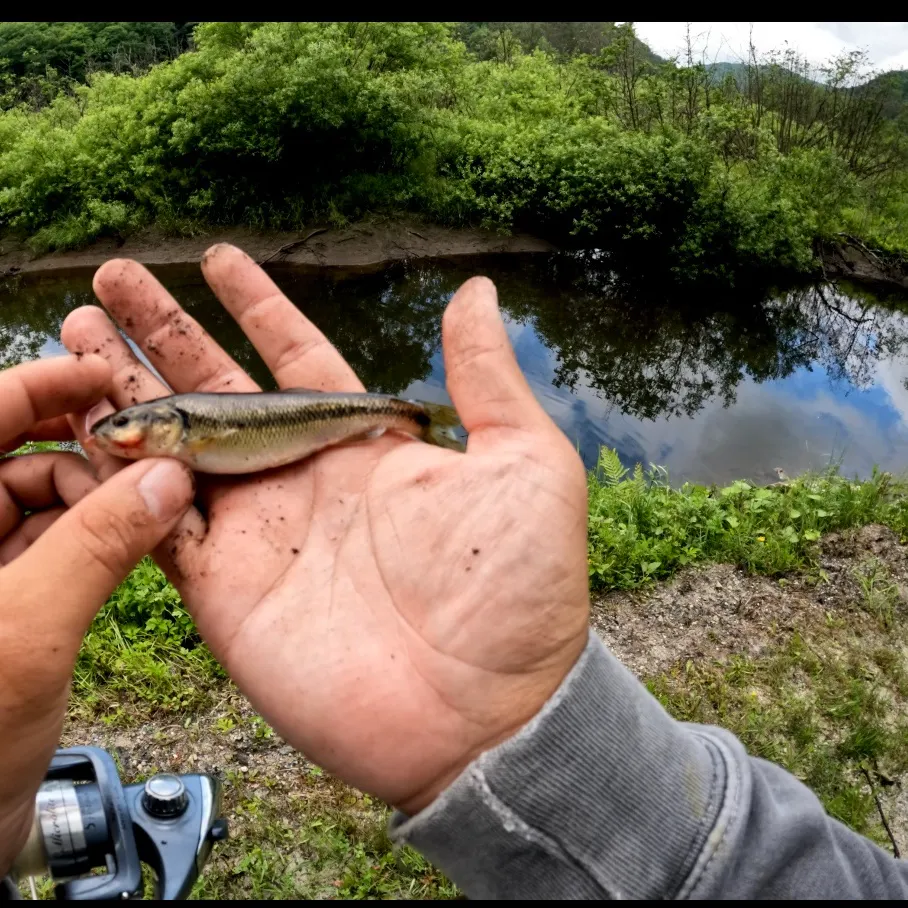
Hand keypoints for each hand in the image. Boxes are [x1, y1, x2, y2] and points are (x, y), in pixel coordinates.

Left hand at [0, 356, 194, 874]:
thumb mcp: (29, 631)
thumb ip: (99, 545)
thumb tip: (165, 481)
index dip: (38, 389)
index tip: (102, 374)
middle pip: (8, 459)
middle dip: (80, 456)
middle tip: (146, 463)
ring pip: (32, 503)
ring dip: (92, 502)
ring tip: (144, 510)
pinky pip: (45, 548)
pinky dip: (86, 541)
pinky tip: (126, 544)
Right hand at [61, 245, 589, 814]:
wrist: (483, 714)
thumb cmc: (519, 590)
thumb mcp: (525, 463)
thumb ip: (484, 376)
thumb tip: (473, 292)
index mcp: (366, 443)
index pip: (297, 354)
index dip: (256, 304)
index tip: (217, 258)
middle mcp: (305, 477)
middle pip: (218, 385)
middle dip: (164, 332)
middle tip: (112, 282)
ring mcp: (259, 530)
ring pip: (171, 441)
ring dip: (123, 389)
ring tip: (73, 336)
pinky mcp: (223, 586)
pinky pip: (151, 520)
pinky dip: (114, 477)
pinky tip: (78, 429)